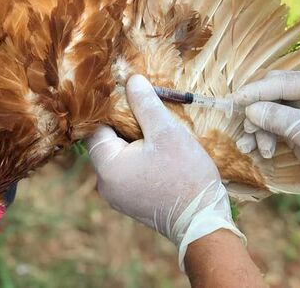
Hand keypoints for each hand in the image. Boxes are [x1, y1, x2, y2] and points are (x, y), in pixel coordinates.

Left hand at [86, 75, 243, 269]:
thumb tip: (131, 80)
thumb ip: (145, 103)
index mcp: (107, 167)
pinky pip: (129, 171)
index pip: (96, 127)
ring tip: (157, 131)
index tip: (130, 96)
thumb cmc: (185, 175)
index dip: (112, 108)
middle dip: (126, 124)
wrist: (203, 221)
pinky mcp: (131, 202)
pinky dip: (140, 157)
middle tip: (148, 110)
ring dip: (135, 141)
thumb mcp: (166, 131)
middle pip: (108, 141)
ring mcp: (118, 196)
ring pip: (120, 156)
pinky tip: (160, 152)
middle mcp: (105, 185)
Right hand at [233, 70, 299, 207]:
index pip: (280, 81)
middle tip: (245, 129)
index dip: (255, 91)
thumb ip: (278, 119)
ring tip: (251, 147)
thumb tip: (249, 110)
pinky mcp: (298, 126)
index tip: (234, 101)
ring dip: (258, 129)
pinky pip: (273, 125)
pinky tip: (260, 151)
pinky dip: (264, 136)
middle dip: (255, 113)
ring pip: (268, 111)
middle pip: (270, 94)